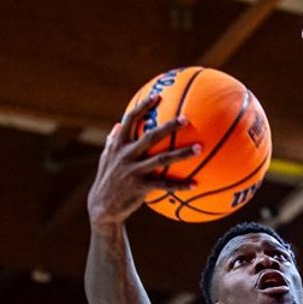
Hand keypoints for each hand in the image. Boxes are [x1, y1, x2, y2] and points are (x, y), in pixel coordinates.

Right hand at [87, 93, 201, 231]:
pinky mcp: (140, 187)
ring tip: (200, 148)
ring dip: (182, 153)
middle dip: (169, 126)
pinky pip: (164, 185)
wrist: (102, 206)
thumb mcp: (106, 158)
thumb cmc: (108, 179)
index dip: (143, 107)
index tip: (157, 97)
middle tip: (186, 119)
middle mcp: (126, 154)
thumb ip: (112, 141)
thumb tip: (117, 124)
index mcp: (118, 144)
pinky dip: (180, 185)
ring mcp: (133, 170)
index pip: (130, 120)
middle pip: (150, 136)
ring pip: (162, 159)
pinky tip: (195, 184)